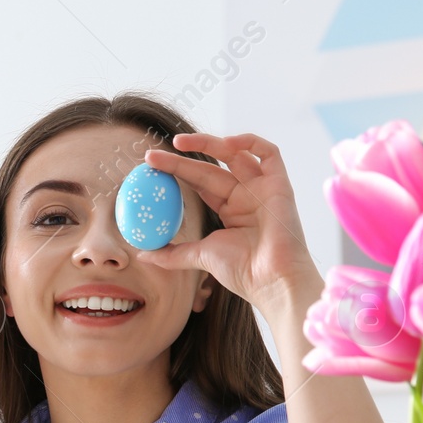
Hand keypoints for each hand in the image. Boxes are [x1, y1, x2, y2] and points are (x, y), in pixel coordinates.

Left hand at [139, 132, 322, 320]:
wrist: (272, 281)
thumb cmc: (243, 272)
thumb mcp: (200, 257)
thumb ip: (172, 254)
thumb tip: (142, 255)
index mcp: (229, 210)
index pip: (199, 183)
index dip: (176, 172)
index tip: (150, 169)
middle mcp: (246, 195)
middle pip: (210, 168)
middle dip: (180, 159)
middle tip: (151, 156)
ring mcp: (263, 188)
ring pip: (235, 154)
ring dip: (208, 143)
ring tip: (178, 143)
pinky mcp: (280, 184)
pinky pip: (269, 153)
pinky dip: (249, 142)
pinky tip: (224, 143)